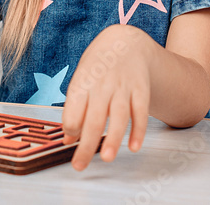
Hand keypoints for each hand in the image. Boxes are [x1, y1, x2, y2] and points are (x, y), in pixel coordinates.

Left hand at [61, 24, 151, 170]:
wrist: (126, 42)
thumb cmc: (98, 66)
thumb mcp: (81, 80)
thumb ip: (75, 109)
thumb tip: (68, 139)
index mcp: (83, 82)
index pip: (73, 107)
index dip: (70, 125)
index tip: (69, 142)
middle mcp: (102, 85)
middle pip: (94, 117)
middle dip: (86, 143)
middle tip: (79, 166)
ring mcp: (123, 87)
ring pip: (119, 115)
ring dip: (113, 138)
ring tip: (107, 158)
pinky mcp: (141, 89)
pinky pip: (141, 111)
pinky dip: (138, 130)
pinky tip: (133, 147)